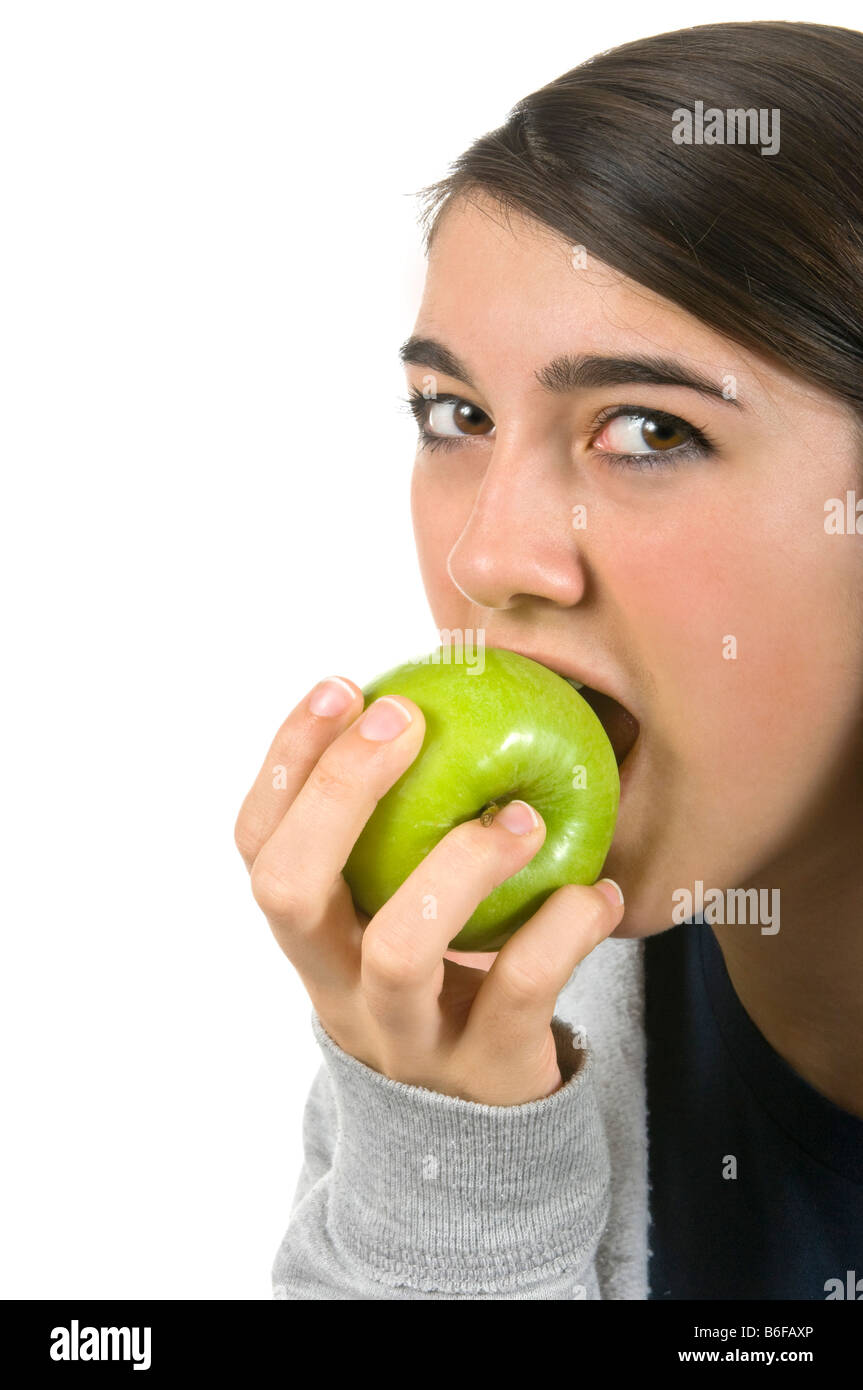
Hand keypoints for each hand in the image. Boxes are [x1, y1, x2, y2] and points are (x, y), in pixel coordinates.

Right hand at [234, 675, 624, 1105]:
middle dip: (338, 793)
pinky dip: (565, 926)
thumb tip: (442, 698)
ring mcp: (407, 1038)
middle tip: (406, 721)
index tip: (343, 685)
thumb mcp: (400, 917)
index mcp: (312, 939)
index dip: (286, 763)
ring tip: (523, 817)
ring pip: (400, 952)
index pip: (258, 845)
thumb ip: (401, 836)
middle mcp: (338, 989)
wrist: (479, 1136)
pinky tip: (598, 889)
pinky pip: (519, 990)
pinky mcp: (486, 1070)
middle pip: (291, 893)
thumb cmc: (448, 982)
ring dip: (460, 864)